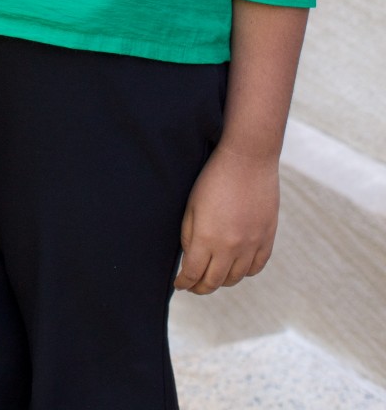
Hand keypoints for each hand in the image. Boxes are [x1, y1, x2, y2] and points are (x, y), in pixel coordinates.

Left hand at [173, 141, 277, 294]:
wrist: (248, 159)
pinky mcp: (267, 239)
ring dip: (222, 281)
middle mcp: (230, 247)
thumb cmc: (214, 178)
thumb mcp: (192, 205)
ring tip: (213, 276)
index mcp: (207, 238)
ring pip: (236, 278)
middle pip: (214, 282)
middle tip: (193, 286)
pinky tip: (236, 267)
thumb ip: (189, 236)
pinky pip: (256, 267)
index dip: (184, 282)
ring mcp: (251, 245)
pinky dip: (245, 272)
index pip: (193, 274)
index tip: (179, 284)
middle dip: (200, 287)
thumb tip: (189, 259)